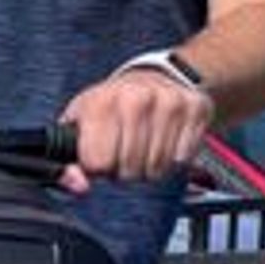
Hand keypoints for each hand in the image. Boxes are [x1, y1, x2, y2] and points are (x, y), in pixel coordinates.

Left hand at [61, 62, 216, 188]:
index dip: (98, 166)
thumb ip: (67, 163)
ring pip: (158, 167)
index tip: (101, 154)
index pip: (98, 163)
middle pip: (129, 168)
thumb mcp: (79, 125)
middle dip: (125, 169)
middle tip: (125, 150)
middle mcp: (137, 98)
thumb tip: (79, 187)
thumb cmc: (111, 106)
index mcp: (102, 101)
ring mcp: (171, 101)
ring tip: (145, 146)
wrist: (157, 75)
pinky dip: (174, 157)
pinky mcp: (197, 107)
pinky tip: (166, 140)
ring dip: (150, 166)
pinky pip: (183, 158)